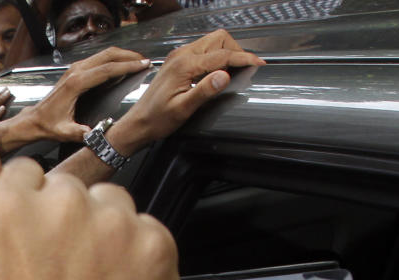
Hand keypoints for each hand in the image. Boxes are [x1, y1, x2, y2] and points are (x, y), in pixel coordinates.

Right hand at [0, 148, 177, 279]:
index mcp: (16, 204)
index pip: (25, 172)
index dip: (24, 209)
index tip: (28, 245)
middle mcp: (70, 202)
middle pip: (68, 185)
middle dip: (62, 216)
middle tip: (58, 270)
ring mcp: (119, 223)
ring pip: (109, 201)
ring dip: (101, 227)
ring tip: (89, 279)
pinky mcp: (157, 244)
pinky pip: (144, 228)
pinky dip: (135, 251)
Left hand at [18, 47, 150, 142]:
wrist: (35, 120)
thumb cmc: (49, 125)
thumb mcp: (65, 132)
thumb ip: (80, 133)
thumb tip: (94, 134)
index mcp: (76, 84)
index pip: (107, 70)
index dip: (127, 67)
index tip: (142, 65)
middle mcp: (75, 72)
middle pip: (107, 55)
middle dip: (128, 56)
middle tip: (145, 61)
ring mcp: (75, 69)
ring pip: (103, 54)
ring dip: (122, 56)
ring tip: (138, 61)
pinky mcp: (75, 71)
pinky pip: (98, 60)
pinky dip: (113, 60)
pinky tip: (123, 66)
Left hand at [110, 29, 263, 154]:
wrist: (139, 122)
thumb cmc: (158, 119)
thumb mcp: (183, 109)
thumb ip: (204, 91)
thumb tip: (224, 76)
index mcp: (184, 64)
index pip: (222, 54)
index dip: (243, 58)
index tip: (259, 63)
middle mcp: (182, 55)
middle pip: (219, 39)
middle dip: (236, 50)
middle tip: (248, 68)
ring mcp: (180, 56)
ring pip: (212, 42)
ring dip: (228, 52)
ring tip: (237, 69)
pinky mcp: (179, 61)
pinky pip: (204, 50)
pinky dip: (217, 56)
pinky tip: (221, 71)